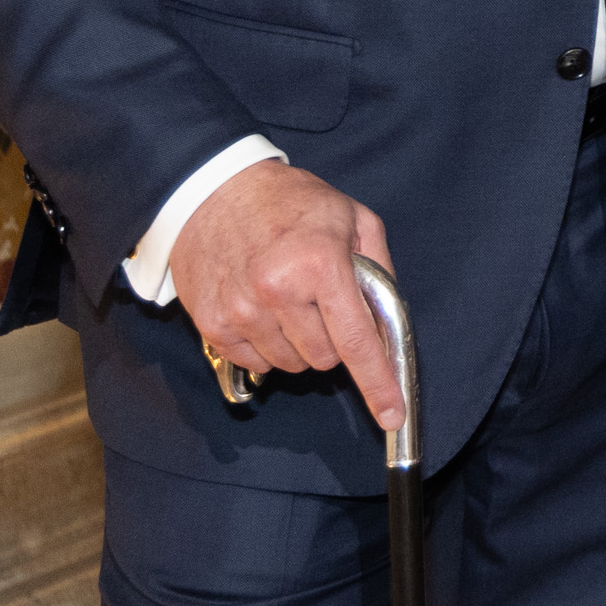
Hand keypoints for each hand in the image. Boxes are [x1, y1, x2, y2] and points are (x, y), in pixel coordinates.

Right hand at [167, 161, 403, 428]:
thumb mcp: (351, 216)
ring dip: (299, 343)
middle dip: (334, 341)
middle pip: (324, 359)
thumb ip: (378, 267)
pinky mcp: (213, 325)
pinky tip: (264, 310)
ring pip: (291, 365)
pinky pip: (256, 363)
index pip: (357, 341)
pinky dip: (268, 346)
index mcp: (320, 265)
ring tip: (289, 299)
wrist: (213, 191)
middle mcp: (278, 293)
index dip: (378, 383)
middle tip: (323, 303)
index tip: (392, 414)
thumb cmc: (288, 201)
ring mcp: (242, 312)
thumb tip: (386, 317)